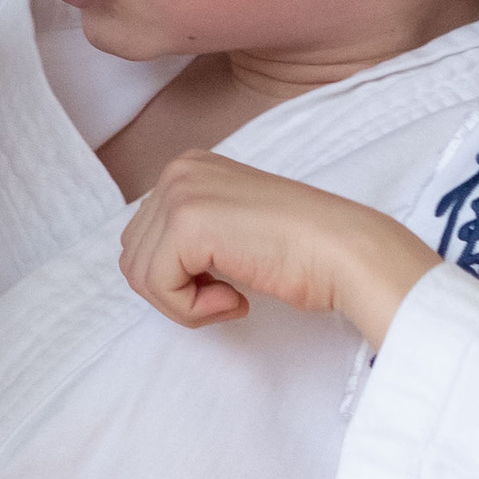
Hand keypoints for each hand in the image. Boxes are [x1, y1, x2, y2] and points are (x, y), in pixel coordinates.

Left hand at [117, 152, 436, 348]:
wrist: (344, 251)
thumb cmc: (300, 250)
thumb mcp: (231, 226)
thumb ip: (189, 234)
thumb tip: (144, 266)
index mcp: (188, 167)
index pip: (143, 239)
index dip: (178, 277)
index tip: (224, 280)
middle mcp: (179, 170)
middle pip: (134, 257)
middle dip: (176, 290)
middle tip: (226, 294)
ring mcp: (181, 193)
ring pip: (141, 276)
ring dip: (184, 303)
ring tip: (230, 297)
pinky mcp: (187, 225)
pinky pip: (158, 287)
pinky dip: (191, 310)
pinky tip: (234, 300)